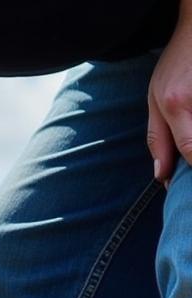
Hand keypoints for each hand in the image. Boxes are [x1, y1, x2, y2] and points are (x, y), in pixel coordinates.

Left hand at [149, 16, 191, 181]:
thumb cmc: (175, 63)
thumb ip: (157, 138)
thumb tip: (161, 176)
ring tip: (186, 155)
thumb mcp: (155, 98)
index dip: (191, 171)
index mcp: (178, 104)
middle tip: (188, 183)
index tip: (184, 188)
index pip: (190, 148)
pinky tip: (191, 141)